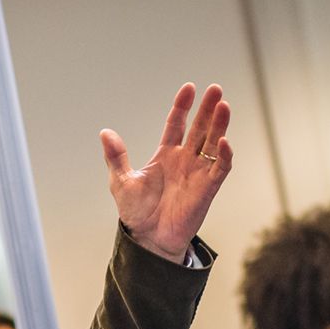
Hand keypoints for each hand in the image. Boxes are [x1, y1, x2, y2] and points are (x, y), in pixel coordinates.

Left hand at [101, 82, 234, 263]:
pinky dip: (224, 155)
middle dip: (208, 109)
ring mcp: (197, 173)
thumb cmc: (136, 213)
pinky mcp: (207, 188)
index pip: (176, 124)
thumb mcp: (121, 181)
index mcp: (165, 155)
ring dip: (220, 125)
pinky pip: (220, 168)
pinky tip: (224, 140)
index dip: (183, 106)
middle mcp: (184, 161)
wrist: (147, 240)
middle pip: (200, 129)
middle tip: (215, 89)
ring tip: (224, 105)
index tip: (189, 88)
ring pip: (213, 143)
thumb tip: (105, 132)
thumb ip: (116, 157)